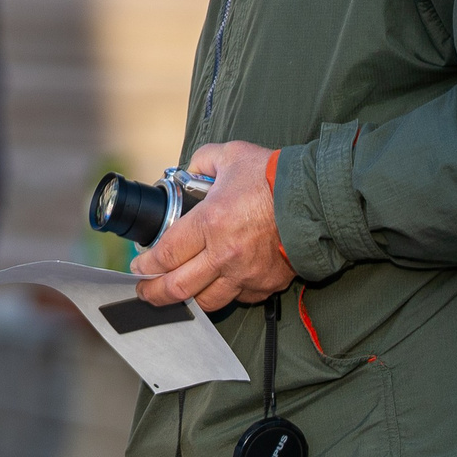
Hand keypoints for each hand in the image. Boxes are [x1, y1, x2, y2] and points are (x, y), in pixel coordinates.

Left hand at [130, 140, 294, 311]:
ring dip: (187, 301)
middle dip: (153, 293)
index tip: (138, 265)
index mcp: (209, 224)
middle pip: (178, 287)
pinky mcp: (267, 284)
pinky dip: (226, 295)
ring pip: (208, 302)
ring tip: (175, 297)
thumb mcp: (230, 155)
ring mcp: (247, 274)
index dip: (146, 264)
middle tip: (143, 292)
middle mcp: (224, 254)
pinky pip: (240, 298)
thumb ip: (202, 161)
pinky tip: (216, 287)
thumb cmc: (273, 176)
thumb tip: (190, 171)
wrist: (318, 199)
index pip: (166, 255)